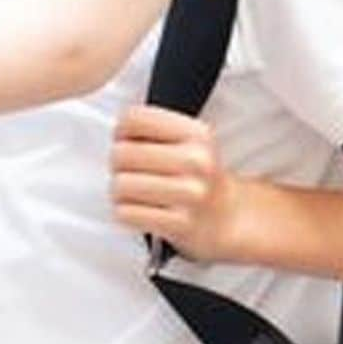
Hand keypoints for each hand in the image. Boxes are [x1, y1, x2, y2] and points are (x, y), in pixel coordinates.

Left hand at [111, 106, 240, 263]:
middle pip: (121, 153)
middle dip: (118, 164)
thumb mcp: (189, 139)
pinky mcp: (180, 224)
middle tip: (130, 171)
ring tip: (134, 192)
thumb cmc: (197, 176)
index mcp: (197, 134)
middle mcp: (196, 161)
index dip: (121, 131)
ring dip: (119, 191)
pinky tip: (140, 210)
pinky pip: (126, 213)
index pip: (134, 119)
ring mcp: (190, 194)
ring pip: (120, 185)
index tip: (127, 141)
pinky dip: (126, 213)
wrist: (227, 217)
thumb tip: (115, 130)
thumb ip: (152, 127)